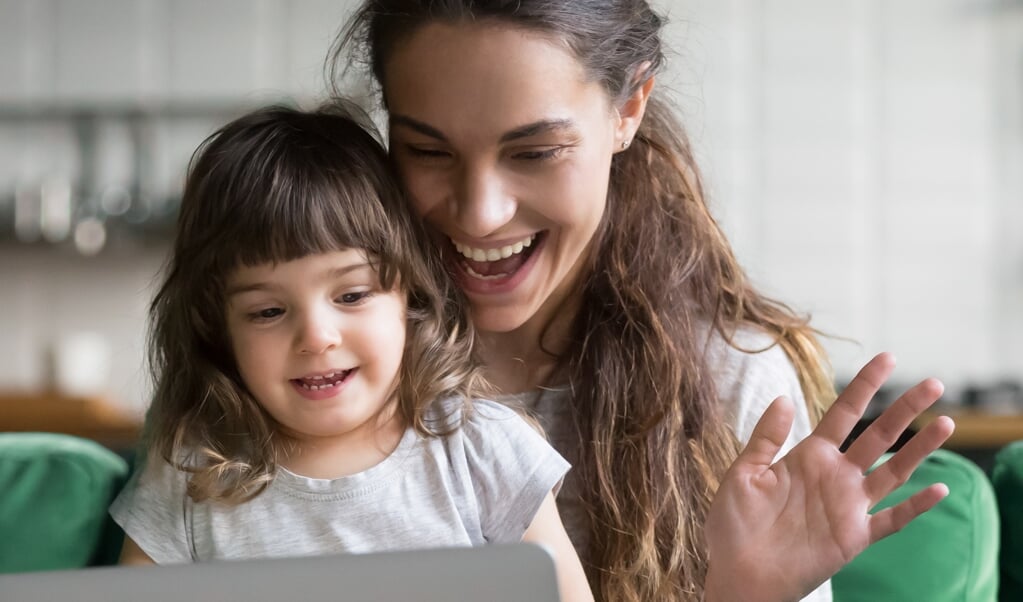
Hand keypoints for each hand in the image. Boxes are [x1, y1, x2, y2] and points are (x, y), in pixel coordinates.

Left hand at [704, 352, 954, 601]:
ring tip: (947, 423)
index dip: (864, 385)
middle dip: (905, 409)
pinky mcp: (854, 538)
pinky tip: (938, 490)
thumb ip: (766, 438)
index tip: (887, 358)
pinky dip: (916, 508)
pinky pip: (892, 521)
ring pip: (893, 471)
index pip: (843, 413)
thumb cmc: (734, 526)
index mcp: (808, 456)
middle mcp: (835, 476)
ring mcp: (848, 506)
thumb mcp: (743, 473)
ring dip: (920, 449)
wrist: (738, 575)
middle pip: (878, 436)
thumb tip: (783, 397)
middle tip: (934, 384)